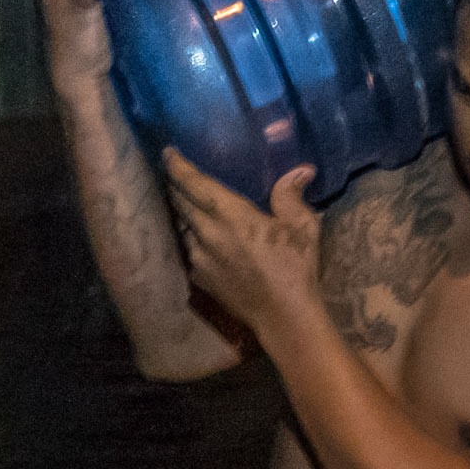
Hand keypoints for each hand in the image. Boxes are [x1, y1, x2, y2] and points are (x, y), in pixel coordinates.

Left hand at [163, 152, 323, 335]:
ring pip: (181, 226)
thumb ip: (291, 196)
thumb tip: (300, 171)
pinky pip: (188, 249)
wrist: (283, 317)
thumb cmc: (294, 269)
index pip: (193, 183)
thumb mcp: (302, 228)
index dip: (177, 165)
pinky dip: (190, 236)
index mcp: (230, 215)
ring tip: (186, 202)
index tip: (168, 152)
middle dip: (175, 184)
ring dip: (181, 211)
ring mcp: (199, 258)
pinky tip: (199, 237)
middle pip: (180, 201)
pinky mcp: (200, 278)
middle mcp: (207, 234)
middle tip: (175, 172)